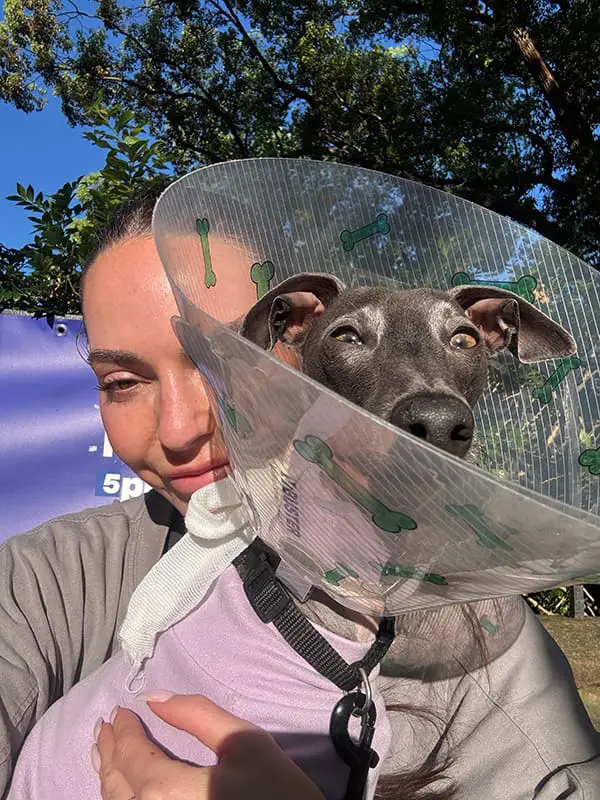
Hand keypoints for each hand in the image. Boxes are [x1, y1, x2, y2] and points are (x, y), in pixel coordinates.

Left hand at [94, 693, 324, 799]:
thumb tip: (153, 698)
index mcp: (165, 793)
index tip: (119, 711)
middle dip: (108, 753)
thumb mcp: (243, 743)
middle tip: (103, 728)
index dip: (124, 732)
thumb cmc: (276, 794)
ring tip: (105, 755)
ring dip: (109, 779)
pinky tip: (122, 791)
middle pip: (117, 787)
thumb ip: (196, 715)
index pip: (132, 756)